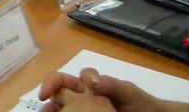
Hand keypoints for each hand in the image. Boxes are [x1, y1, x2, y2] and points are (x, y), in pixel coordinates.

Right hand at [38, 68, 181, 111]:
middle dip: (48, 102)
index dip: (52, 83)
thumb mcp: (127, 91)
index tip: (46, 94)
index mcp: (90, 86)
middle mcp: (85, 99)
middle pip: (59, 97)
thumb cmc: (142, 103)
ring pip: (64, 111)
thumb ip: (109, 84)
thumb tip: (88, 80)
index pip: (64, 80)